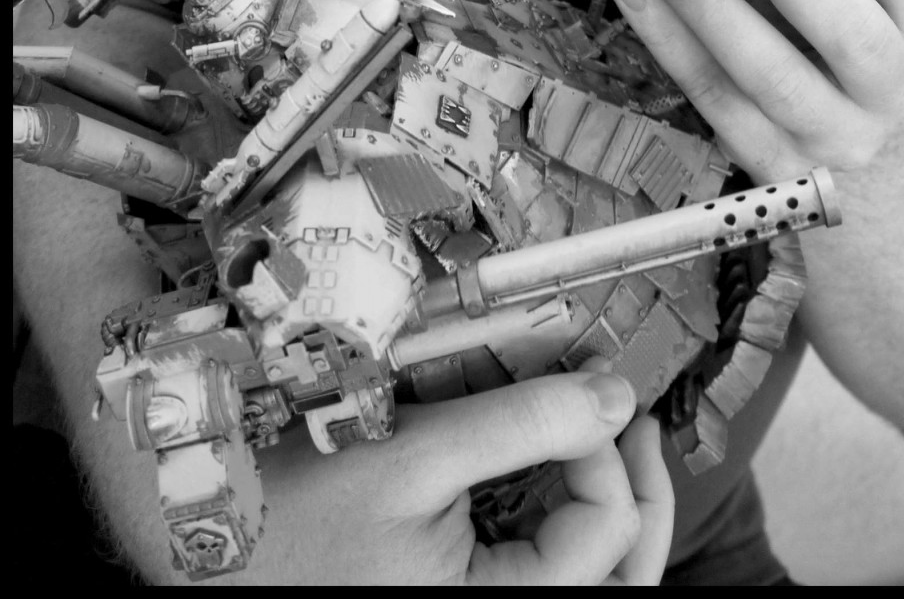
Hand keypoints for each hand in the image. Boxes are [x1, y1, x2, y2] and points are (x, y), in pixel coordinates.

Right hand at [252, 371, 673, 585]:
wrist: (208, 529)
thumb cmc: (293, 511)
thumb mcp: (414, 456)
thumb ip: (523, 423)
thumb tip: (613, 394)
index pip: (602, 536)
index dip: (602, 449)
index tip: (583, 383)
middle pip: (615, 577)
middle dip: (637, 493)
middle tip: (631, 416)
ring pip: (581, 575)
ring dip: (603, 504)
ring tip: (602, 436)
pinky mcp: (458, 593)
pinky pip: (533, 565)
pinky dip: (553, 513)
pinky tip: (544, 462)